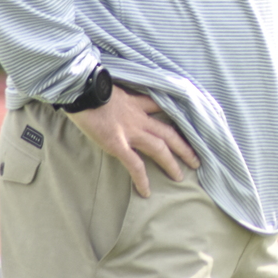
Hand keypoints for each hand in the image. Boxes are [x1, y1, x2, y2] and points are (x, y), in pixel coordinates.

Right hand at [65, 88, 200, 196]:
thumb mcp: (110, 86)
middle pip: (168, 132)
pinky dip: (141, 178)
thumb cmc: (89, 87)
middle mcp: (139, 117)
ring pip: (159, 148)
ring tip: (180, 177)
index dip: (173, 116)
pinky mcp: (117, 144)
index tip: (185, 125)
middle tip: (196, 160)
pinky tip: (146, 191)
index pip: (161, 108)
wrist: (81, 89)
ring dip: (171, 163)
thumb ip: (117, 95)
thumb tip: (111, 97)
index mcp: (136, 102)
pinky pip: (134, 164)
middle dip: (183, 146)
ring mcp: (130, 131)